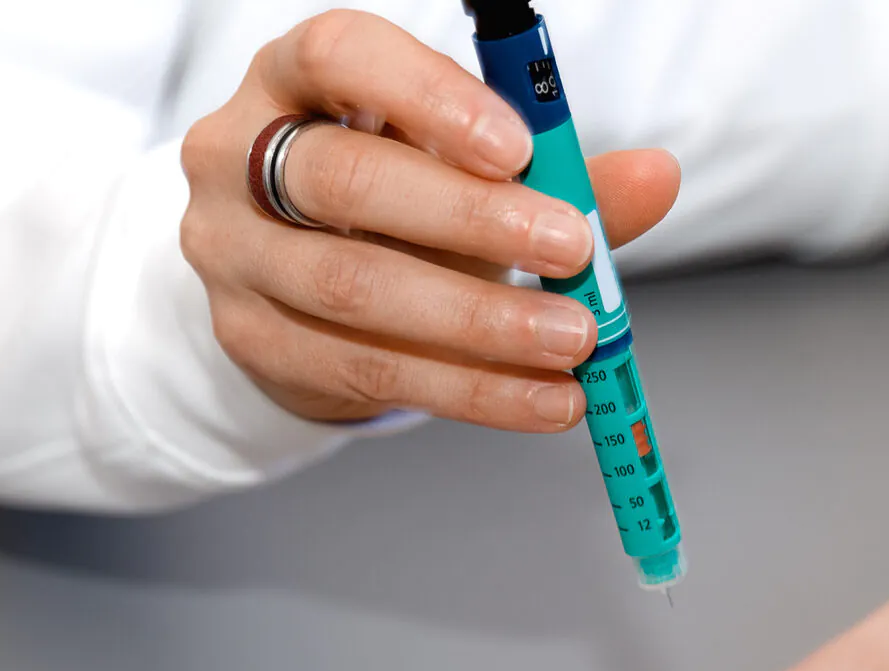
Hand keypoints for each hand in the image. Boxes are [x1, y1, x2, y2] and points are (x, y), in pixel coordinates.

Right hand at [179, 10, 681, 428]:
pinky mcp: (252, 342)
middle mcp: (239, 155)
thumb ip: (551, 170)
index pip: (339, 56)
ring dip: (479, 322)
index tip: (518, 148)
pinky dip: (471, 389)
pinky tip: (540, 396)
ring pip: (354, 289)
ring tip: (571, 339)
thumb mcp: (459, 167)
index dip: (429, 97)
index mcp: (293, 78)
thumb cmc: (389, 201)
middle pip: (345, 180)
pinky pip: (369, 370)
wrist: (294, 286)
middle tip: (568, 249)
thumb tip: (655, 177)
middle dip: (469, 218)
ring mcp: (233, 254)